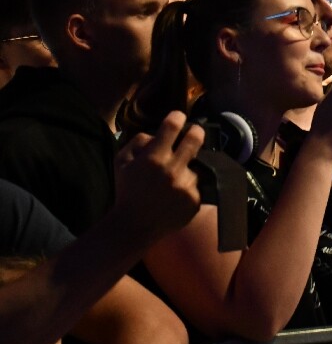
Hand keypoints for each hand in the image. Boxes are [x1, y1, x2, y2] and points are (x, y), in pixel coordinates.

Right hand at [114, 111, 201, 243]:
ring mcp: (186, 186)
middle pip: (196, 139)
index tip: (179, 117)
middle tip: (194, 132)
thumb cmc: (127, 191)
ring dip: (188, 169)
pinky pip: (197, 186)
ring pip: (195, 166)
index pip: (172, 127)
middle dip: (196, 132)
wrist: (134, 226)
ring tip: (174, 180)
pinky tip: (176, 195)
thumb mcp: (121, 162)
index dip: (177, 117)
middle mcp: (173, 170)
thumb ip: (138, 142)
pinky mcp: (195, 200)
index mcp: (153, 158)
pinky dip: (189, 187)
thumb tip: (157, 133)